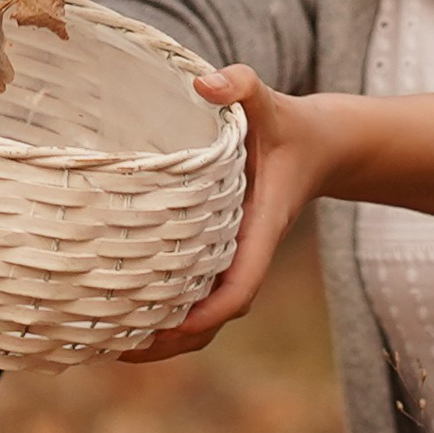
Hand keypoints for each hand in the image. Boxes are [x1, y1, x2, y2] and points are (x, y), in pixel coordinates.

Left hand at [122, 61, 433, 362]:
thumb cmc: (288, 124)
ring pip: (206, 319)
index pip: (240, 285)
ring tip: (112, 347)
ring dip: (167, 340)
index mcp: (261, 229)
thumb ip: (242, 86)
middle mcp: (247, 253)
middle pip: (215, 319)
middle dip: (174, 341)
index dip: (208, 313)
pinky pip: (199, 299)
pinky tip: (127, 319)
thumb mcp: (270, 102)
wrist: (321, 145)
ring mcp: (235, 259)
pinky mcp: (223, 256)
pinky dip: (170, 318)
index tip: (170, 327)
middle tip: (120, 348)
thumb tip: (204, 84)